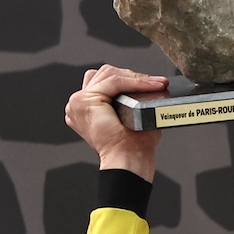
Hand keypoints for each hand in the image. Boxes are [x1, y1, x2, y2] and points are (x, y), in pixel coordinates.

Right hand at [65, 65, 167, 181]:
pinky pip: (115, 81)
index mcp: (85, 109)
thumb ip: (131, 98)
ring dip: (137, 78)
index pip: (103, 81)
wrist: (128, 160)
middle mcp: (78, 104)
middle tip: (154, 84)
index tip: (150, 83)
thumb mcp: (131, 116)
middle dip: (132, 76)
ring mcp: (78, 102)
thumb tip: (149, 84)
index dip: (127, 79)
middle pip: (105, 73)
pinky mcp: (86, 100)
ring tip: (156, 85)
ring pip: (110, 74)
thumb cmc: (131, 146)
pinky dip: (135, 82)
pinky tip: (151, 85)